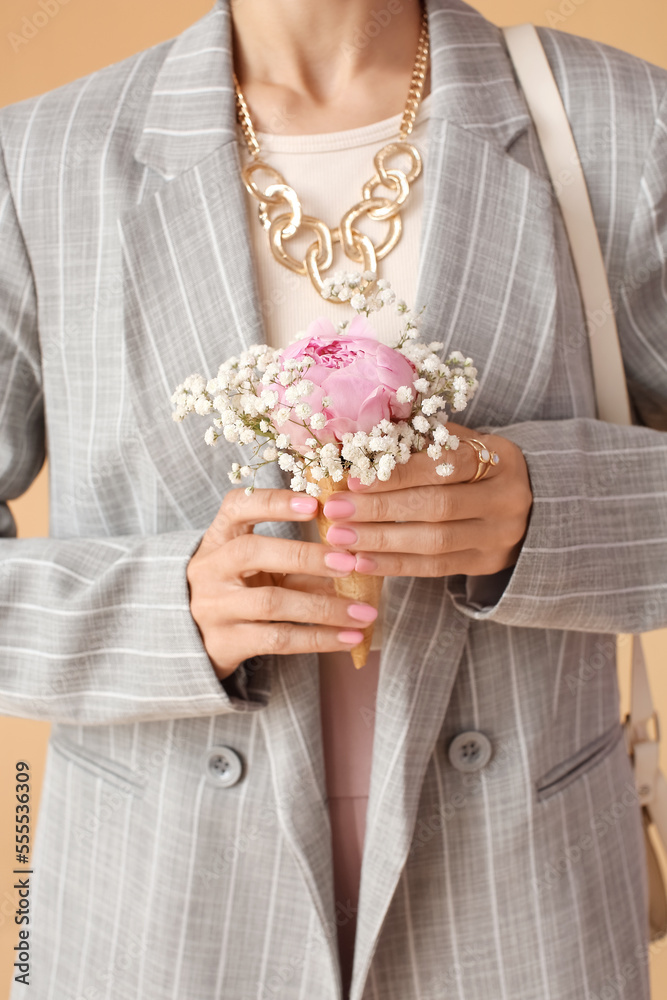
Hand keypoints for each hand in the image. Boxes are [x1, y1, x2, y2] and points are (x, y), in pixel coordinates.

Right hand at [186, 489, 379, 678]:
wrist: (197, 639)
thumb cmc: (240, 591)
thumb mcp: (259, 568)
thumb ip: (298, 560)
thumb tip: (356, 555)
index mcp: (218, 538)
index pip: (237, 507)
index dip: (273, 502)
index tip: (314, 503)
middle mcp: (209, 569)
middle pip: (253, 552)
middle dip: (307, 556)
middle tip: (351, 563)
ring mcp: (213, 608)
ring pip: (272, 603)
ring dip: (325, 608)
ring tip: (364, 612)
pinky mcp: (224, 644)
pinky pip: (278, 639)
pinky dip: (319, 638)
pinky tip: (349, 638)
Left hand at [322, 423, 532, 577]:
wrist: (527, 504)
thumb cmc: (473, 466)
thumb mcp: (458, 443)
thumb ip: (416, 440)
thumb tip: (356, 442)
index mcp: (500, 458)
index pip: (445, 464)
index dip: (398, 473)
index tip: (354, 478)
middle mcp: (506, 498)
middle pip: (437, 506)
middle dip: (380, 509)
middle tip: (335, 510)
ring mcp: (499, 535)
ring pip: (434, 542)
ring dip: (380, 540)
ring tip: (339, 537)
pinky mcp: (486, 563)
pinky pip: (434, 567)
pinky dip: (394, 565)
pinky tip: (361, 561)